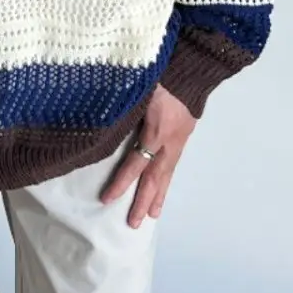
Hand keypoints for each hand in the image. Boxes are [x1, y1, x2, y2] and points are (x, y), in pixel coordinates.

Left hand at [99, 84, 195, 227]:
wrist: (193, 68)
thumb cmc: (159, 75)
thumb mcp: (137, 90)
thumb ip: (121, 110)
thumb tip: (99, 126)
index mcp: (156, 129)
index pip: (136, 162)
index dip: (122, 182)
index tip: (107, 199)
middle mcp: (169, 140)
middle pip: (154, 177)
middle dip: (143, 201)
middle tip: (132, 224)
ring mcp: (179, 140)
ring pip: (167, 174)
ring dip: (158, 196)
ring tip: (151, 216)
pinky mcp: (183, 137)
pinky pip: (173, 165)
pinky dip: (167, 181)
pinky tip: (162, 190)